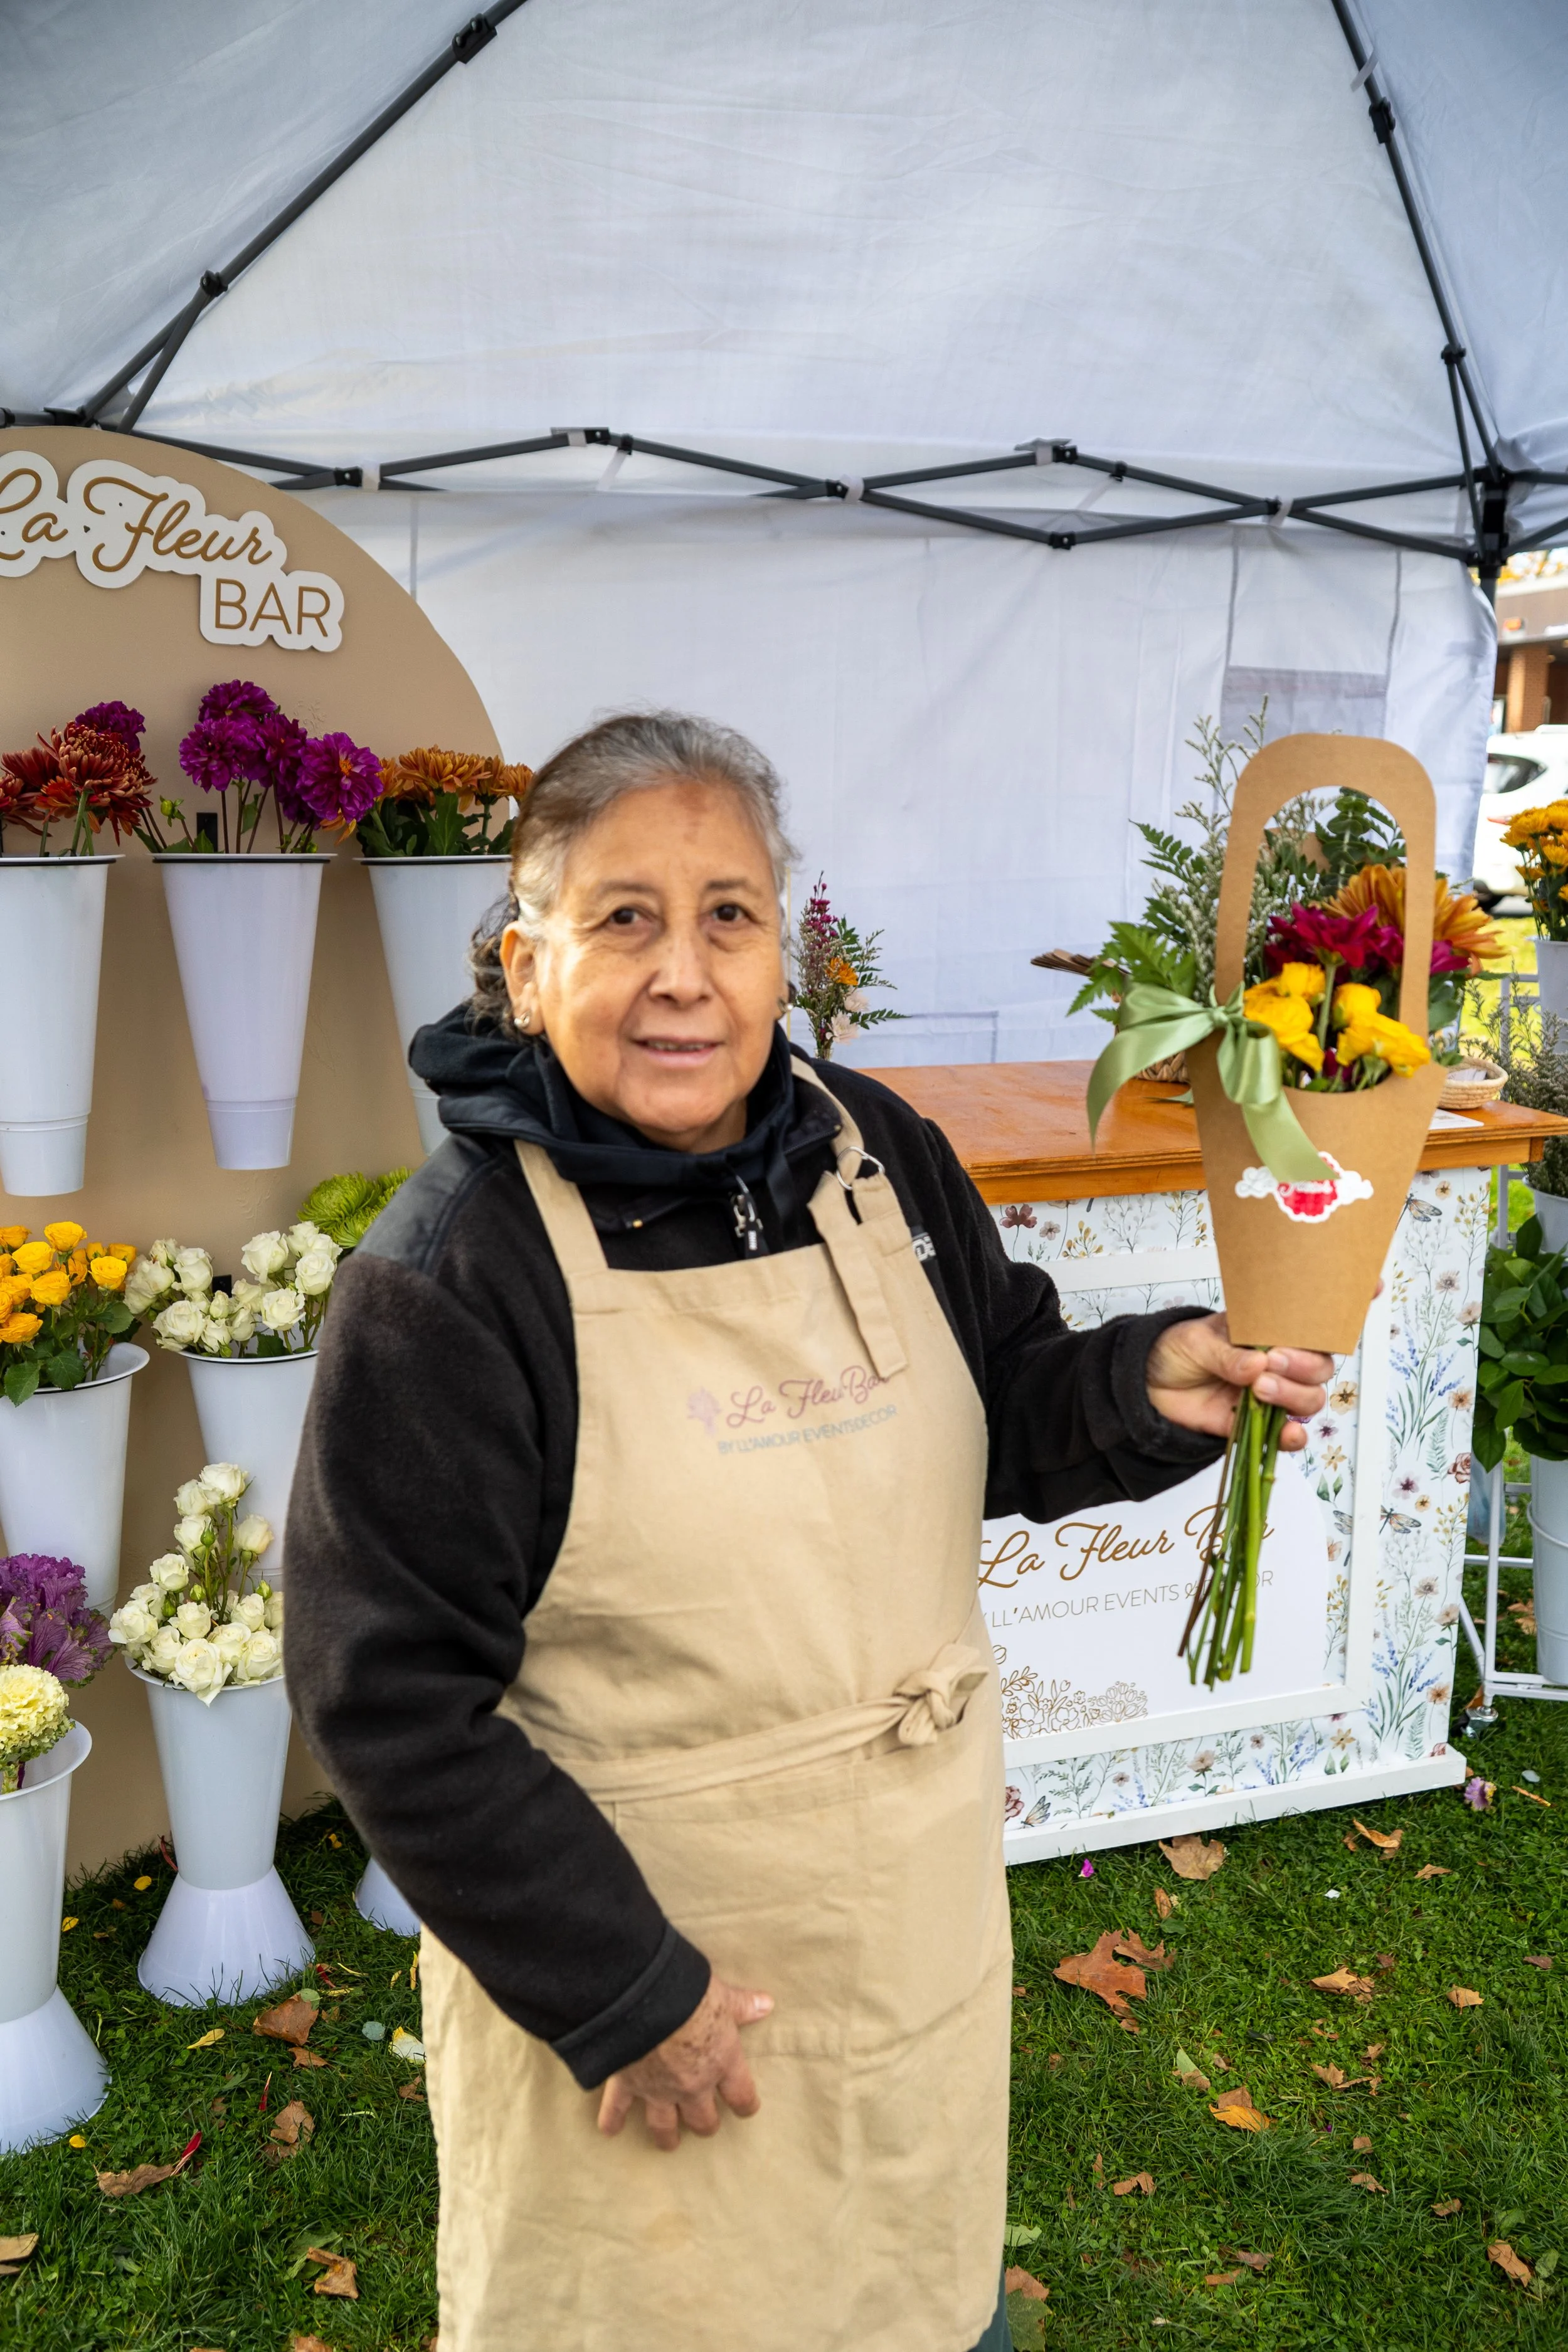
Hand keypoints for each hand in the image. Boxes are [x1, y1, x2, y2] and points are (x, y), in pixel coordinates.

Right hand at [597, 1973, 772, 2151]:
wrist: (645, 2000)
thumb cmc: (690, 1994)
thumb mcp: (723, 1997)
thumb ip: (742, 2005)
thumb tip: (767, 2004)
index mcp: (721, 2062)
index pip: (741, 2095)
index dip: (745, 2104)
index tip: (745, 2109)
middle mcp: (692, 2085)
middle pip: (702, 2119)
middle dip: (704, 2123)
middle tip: (704, 2124)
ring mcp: (658, 2089)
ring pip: (664, 2125)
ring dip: (667, 2136)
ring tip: (669, 2143)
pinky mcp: (627, 2084)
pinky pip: (617, 2109)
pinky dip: (611, 2120)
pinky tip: (609, 2130)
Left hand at [1145, 1314, 1331, 1450]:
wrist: (1147, 1384)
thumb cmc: (1176, 1350)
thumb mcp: (1196, 1342)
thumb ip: (1226, 1354)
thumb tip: (1256, 1365)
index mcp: (1267, 1334)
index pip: (1308, 1335)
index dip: (1310, 1341)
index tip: (1286, 1347)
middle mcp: (1276, 1365)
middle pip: (1318, 1370)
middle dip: (1303, 1370)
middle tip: (1270, 1367)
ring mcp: (1269, 1395)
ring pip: (1307, 1400)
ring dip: (1294, 1397)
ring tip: (1259, 1390)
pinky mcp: (1255, 1424)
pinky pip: (1283, 1435)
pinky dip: (1291, 1437)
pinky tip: (1287, 1433)